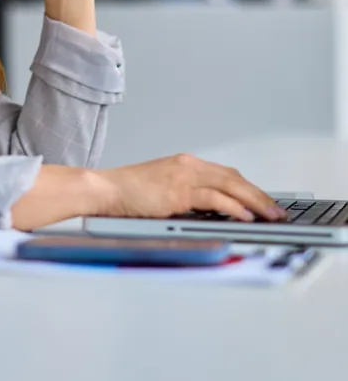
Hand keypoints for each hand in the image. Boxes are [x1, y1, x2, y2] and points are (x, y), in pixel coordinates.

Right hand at [91, 154, 287, 222]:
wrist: (104, 189)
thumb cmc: (125, 192)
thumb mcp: (160, 189)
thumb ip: (183, 195)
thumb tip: (208, 212)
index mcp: (183, 164)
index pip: (225, 174)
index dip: (248, 188)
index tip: (262, 201)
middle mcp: (186, 165)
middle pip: (233, 177)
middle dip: (259, 194)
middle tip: (276, 210)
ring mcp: (182, 176)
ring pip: (230, 185)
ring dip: (254, 201)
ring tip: (270, 215)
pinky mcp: (178, 191)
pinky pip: (214, 198)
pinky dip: (233, 207)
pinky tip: (245, 216)